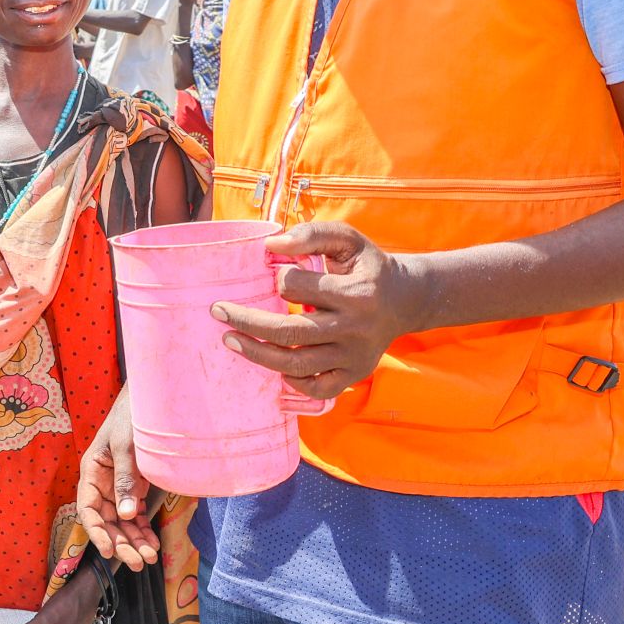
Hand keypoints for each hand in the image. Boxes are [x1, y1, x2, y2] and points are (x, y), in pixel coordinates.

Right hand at [77, 390, 159, 568]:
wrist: (150, 402)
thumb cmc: (131, 419)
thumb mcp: (126, 447)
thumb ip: (125, 480)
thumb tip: (127, 515)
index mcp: (91, 472)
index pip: (88, 509)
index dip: (96, 532)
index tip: (109, 551)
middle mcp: (102, 484)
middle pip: (108, 521)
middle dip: (122, 543)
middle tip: (139, 562)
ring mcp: (119, 487)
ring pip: (123, 522)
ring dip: (134, 541)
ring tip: (149, 559)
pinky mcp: (135, 488)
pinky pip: (137, 514)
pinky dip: (144, 530)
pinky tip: (153, 544)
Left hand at [213, 221, 422, 399]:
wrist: (405, 298)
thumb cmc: (366, 265)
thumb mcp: (347, 239)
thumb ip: (312, 235)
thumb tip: (271, 245)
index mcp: (355, 293)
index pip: (298, 288)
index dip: (278, 278)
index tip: (269, 273)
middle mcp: (356, 328)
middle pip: (290, 332)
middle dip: (248, 322)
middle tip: (217, 311)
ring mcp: (355, 356)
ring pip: (298, 365)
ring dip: (258, 354)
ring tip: (230, 340)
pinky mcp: (355, 373)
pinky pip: (318, 387)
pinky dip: (293, 382)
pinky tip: (273, 367)